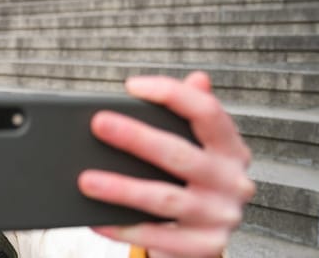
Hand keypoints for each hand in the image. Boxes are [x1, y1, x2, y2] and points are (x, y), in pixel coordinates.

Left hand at [77, 71, 255, 257]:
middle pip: (179, 154)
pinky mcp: (206, 246)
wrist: (204, 241)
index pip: (206, 112)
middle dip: (136, 137)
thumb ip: (192, 115)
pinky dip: (123, 227)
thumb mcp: (198, 149)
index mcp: (231, 149)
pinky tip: (96, 219)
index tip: (132, 86)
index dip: (171, 94)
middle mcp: (233, 182)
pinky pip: (158, 236)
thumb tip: (197, 78)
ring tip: (86, 179)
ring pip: (164, 198)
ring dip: (121, 188)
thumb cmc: (191, 185)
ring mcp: (221, 217)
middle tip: (98, 124)